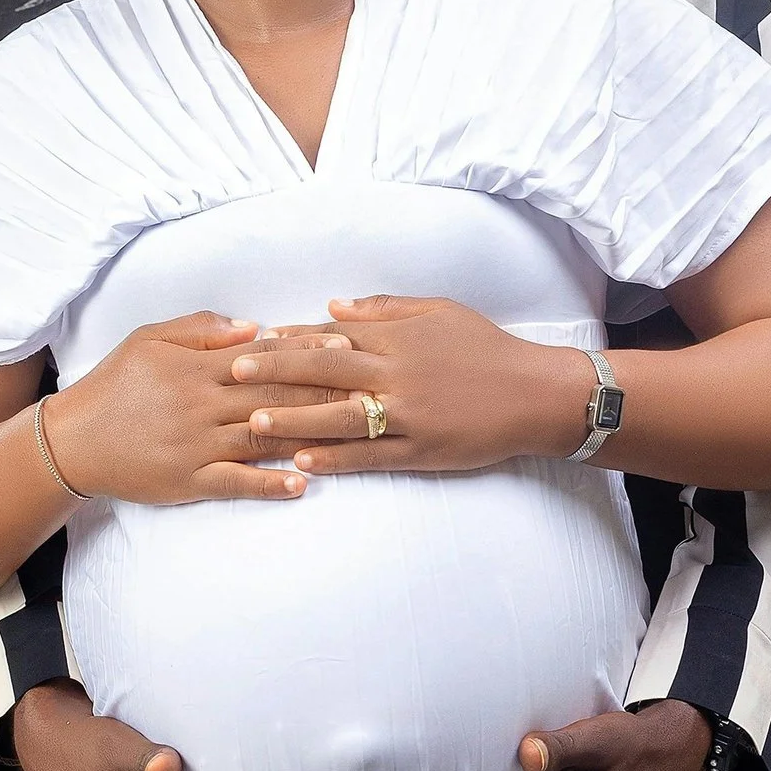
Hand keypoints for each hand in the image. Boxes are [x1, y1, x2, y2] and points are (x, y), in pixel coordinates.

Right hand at [42, 311, 355, 508]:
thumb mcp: (149, 340)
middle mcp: (202, 405)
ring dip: (310, 435)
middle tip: (369, 385)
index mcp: (196, 366)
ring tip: (352, 434)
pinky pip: (238, 483)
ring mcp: (198, 446)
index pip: (261, 355)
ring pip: (264, 438)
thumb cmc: (113, 385)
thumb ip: (201, 328)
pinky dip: (271, 484)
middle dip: (324, 389)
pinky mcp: (191, 481)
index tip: (345, 344)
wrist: (73, 442)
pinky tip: (304, 484)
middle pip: (274, 395)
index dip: (306, 350)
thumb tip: (253, 326)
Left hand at [230, 297, 594, 474]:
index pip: (333, 336)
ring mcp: (409, 415)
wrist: (536, 393)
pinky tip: (304, 461)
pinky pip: (371, 455)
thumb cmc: (487, 347)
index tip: (253, 341)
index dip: (290, 339)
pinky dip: (336, 458)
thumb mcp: (438, 312)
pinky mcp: (421, 450)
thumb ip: (384, 310)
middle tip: (234, 373)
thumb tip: (331, 309)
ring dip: (293, 420)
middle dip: (276, 371)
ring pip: (340, 417)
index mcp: (398, 338)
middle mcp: (398, 374)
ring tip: (252, 424)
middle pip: (326, 371)